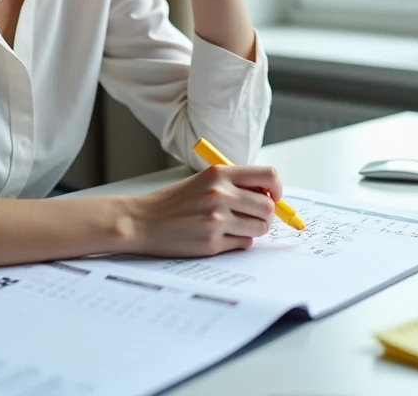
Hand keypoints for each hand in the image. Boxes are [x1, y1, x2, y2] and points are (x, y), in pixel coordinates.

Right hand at [124, 164, 282, 256]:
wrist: (141, 221)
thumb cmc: (172, 202)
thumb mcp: (202, 181)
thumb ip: (234, 185)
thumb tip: (269, 197)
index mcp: (219, 174)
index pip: (268, 176)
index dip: (276, 189)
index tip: (273, 196)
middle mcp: (220, 194)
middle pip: (268, 207)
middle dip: (265, 214)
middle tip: (252, 216)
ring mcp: (217, 220)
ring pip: (260, 228)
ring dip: (252, 229)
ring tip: (233, 226)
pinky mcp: (212, 243)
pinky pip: (244, 244)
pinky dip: (238, 241)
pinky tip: (220, 236)